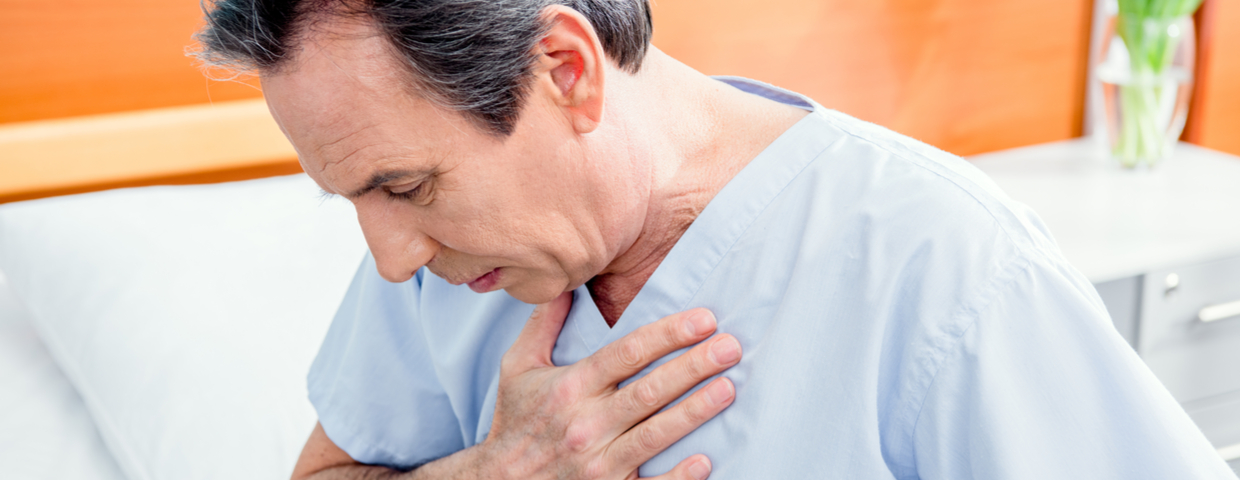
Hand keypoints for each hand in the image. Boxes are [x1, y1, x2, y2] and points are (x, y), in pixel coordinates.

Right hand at [480, 292, 740, 479]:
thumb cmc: (514, 422)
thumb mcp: (517, 367)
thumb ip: (543, 324)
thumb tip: (566, 282)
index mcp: (570, 388)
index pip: (626, 353)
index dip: (667, 334)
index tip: (704, 318)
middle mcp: (585, 424)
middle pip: (649, 390)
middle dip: (693, 366)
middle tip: (730, 347)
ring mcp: (597, 464)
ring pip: (654, 434)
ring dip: (694, 411)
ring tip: (728, 388)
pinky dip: (677, 477)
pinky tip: (705, 459)